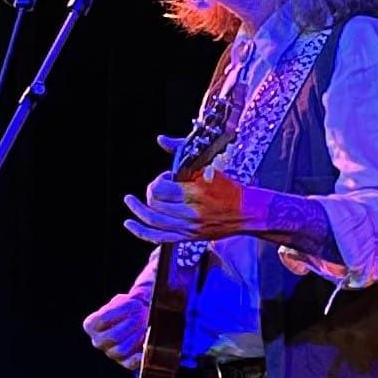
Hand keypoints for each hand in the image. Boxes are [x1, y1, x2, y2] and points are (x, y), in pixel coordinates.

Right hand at [82, 293, 148, 371]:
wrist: (143, 319)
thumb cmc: (132, 308)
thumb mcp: (128, 299)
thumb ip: (132, 297)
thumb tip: (141, 298)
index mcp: (92, 324)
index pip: (101, 319)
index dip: (120, 310)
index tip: (136, 303)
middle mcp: (98, 341)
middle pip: (113, 336)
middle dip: (131, 324)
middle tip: (144, 315)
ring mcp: (112, 353)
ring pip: (121, 350)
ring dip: (137, 337)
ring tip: (147, 326)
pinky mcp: (126, 363)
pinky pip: (131, 364)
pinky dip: (140, 356)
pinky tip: (148, 345)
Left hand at [123, 154, 245, 242]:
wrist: (248, 213)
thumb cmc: (230, 189)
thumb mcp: (208, 166)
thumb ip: (182, 152)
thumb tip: (161, 139)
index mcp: (196, 193)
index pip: (161, 188)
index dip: (159, 180)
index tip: (168, 176)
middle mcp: (190, 213)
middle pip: (154, 204)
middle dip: (152, 192)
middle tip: (159, 187)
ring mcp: (189, 228)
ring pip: (153, 221)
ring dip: (138, 210)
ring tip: (130, 202)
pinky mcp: (188, 237)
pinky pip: (159, 238)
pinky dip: (141, 232)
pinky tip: (130, 224)